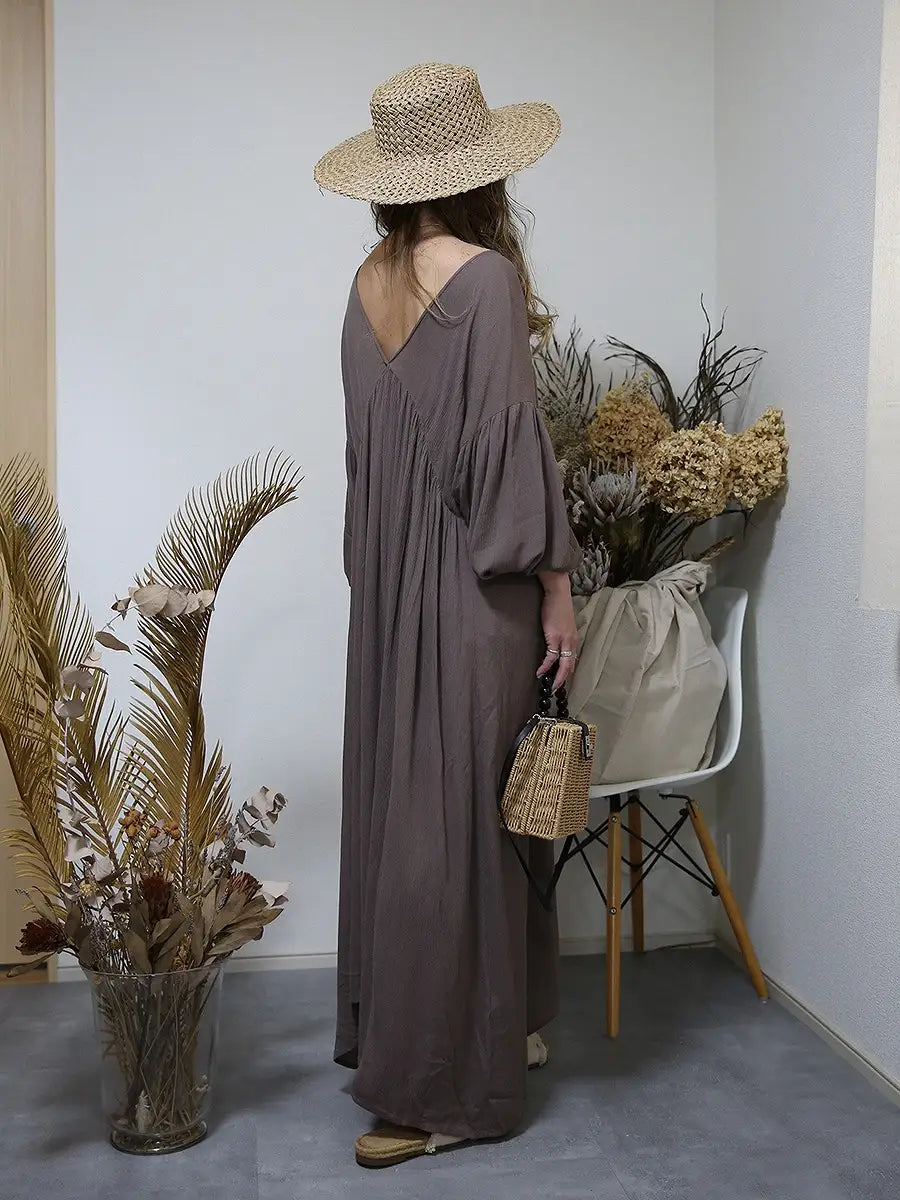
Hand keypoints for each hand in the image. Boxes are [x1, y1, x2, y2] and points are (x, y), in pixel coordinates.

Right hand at [536, 572, 578, 692]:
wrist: (557, 593)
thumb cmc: (558, 605)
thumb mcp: (562, 623)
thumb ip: (560, 634)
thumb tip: (554, 643)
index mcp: (573, 638)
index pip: (573, 659)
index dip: (567, 671)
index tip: (562, 680)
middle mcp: (572, 641)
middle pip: (570, 665)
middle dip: (564, 679)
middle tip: (557, 689)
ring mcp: (564, 640)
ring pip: (564, 664)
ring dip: (557, 677)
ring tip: (551, 687)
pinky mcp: (554, 637)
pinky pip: (551, 657)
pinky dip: (546, 666)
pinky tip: (540, 672)